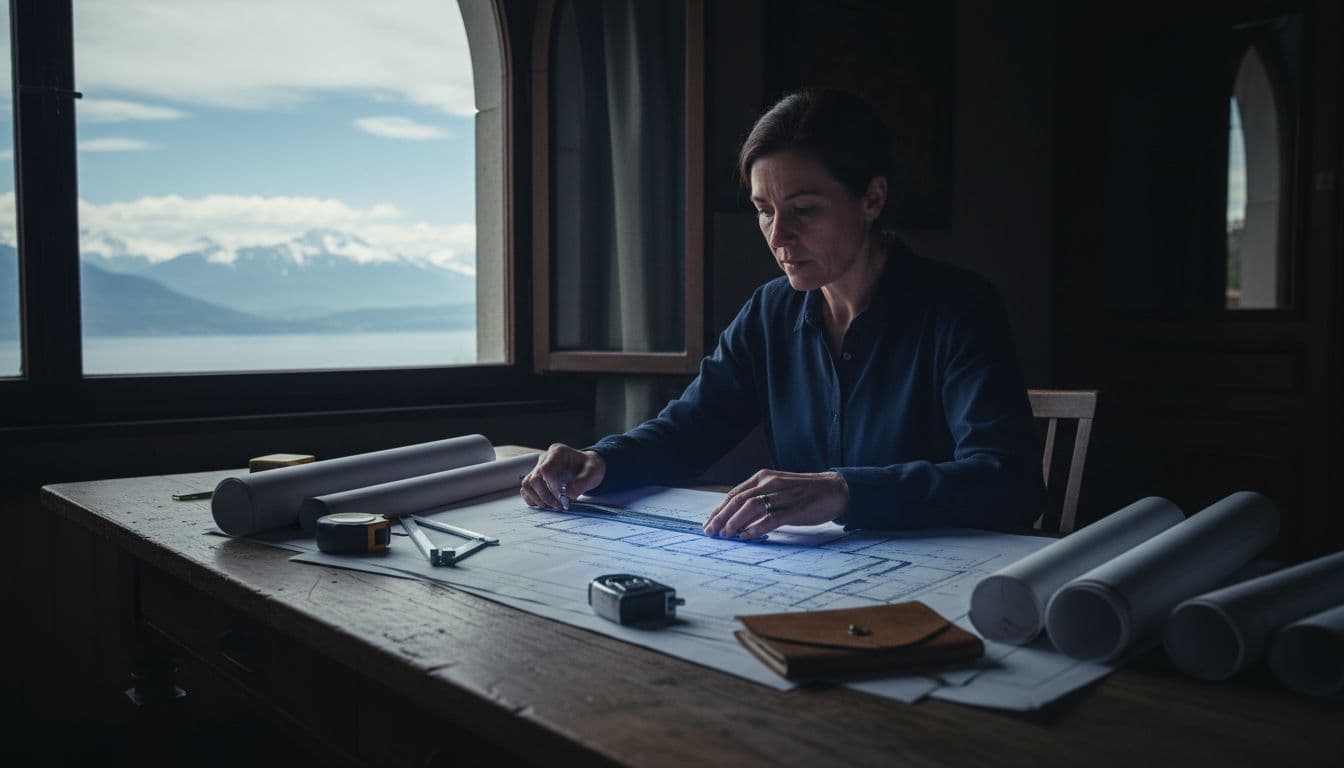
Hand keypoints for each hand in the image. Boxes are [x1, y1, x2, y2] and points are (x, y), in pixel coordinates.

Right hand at [520, 443, 605, 510]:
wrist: (587, 467)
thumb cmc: (590, 467)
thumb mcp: (594, 472)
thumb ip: (583, 482)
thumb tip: (568, 494)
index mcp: (558, 453)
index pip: (546, 469)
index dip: (552, 485)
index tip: (564, 496)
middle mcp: (545, 459)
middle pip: (534, 479)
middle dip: (546, 496)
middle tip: (560, 505)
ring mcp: (538, 468)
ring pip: (527, 485)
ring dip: (538, 499)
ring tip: (554, 505)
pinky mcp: (536, 478)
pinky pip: (526, 490)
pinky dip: (534, 500)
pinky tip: (547, 503)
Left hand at [702, 469, 848, 539]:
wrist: (835, 490)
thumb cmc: (804, 493)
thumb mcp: (777, 490)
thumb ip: (758, 499)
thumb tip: (736, 519)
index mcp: (764, 477)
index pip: (734, 493)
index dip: (719, 509)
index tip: (707, 523)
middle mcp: (770, 483)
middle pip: (738, 500)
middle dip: (721, 517)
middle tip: (710, 532)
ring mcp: (783, 495)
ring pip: (751, 507)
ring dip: (734, 522)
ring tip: (725, 535)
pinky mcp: (795, 508)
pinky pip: (771, 518)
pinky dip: (756, 528)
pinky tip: (746, 536)